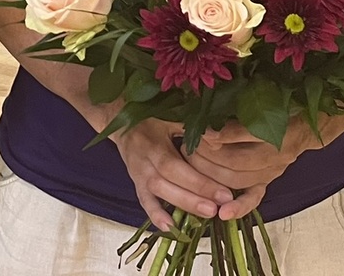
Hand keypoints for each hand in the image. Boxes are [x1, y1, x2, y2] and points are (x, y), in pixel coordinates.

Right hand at [108, 118, 235, 230]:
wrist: (119, 122)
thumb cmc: (150, 119)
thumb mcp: (169, 116)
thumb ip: (191, 126)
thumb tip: (218, 136)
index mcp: (152, 143)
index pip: (175, 166)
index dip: (198, 181)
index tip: (223, 192)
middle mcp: (143, 161)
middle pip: (167, 182)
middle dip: (194, 197)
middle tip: (219, 207)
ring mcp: (137, 174)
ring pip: (158, 193)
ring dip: (183, 205)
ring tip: (208, 214)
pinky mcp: (136, 183)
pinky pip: (144, 201)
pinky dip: (156, 215)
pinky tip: (171, 228)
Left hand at [186, 113, 343, 218]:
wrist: (307, 125)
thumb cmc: (279, 104)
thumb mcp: (261, 96)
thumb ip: (237, 102)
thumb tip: (205, 105)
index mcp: (274, 125)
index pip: (240, 133)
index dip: (215, 133)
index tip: (196, 129)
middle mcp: (275, 152)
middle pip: (234, 160)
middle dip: (205, 155)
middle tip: (187, 145)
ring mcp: (272, 170)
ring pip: (237, 180)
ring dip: (209, 174)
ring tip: (190, 162)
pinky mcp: (269, 181)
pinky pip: (255, 198)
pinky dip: (238, 207)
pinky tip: (222, 213)